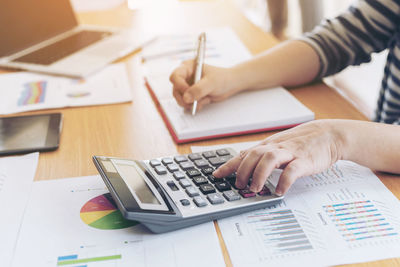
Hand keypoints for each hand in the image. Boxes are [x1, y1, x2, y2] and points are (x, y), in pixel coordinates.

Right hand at [169, 60, 241, 109]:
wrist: (230, 85)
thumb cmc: (222, 78)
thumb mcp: (211, 83)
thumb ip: (198, 89)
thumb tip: (186, 97)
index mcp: (188, 67)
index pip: (175, 76)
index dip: (179, 86)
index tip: (188, 93)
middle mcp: (185, 77)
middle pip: (175, 90)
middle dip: (184, 98)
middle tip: (194, 102)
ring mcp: (188, 87)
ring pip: (180, 99)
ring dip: (191, 103)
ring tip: (203, 100)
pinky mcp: (191, 95)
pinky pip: (187, 104)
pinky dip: (195, 105)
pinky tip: (204, 101)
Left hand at [213, 120, 342, 194]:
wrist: (329, 135)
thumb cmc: (302, 142)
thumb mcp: (279, 145)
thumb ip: (262, 153)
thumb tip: (243, 158)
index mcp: (269, 145)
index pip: (245, 154)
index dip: (230, 165)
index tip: (217, 175)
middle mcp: (276, 147)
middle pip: (254, 155)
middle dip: (243, 171)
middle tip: (239, 185)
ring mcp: (291, 153)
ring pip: (269, 159)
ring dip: (259, 174)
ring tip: (255, 188)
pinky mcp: (305, 160)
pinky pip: (292, 170)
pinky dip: (284, 181)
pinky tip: (279, 191)